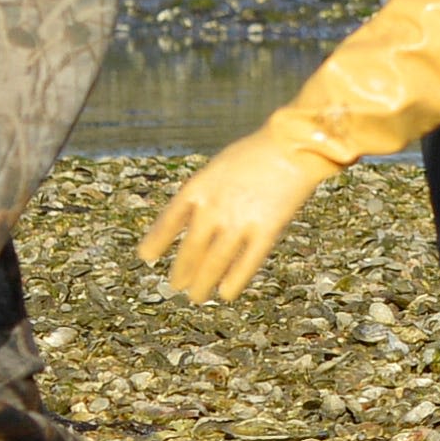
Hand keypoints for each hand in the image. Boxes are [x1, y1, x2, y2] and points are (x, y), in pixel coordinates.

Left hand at [140, 123, 339, 302]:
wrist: (293, 143)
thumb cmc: (256, 152)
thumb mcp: (220, 166)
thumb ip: (206, 192)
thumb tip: (196, 221)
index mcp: (199, 187)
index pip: (169, 220)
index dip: (156, 240)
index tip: (146, 257)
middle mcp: (214, 207)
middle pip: (191, 248)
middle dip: (182, 270)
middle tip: (177, 285)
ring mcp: (240, 220)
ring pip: (214, 262)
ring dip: (203, 283)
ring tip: (197, 297)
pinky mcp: (266, 230)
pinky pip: (246, 263)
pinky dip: (234, 280)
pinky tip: (225, 294)